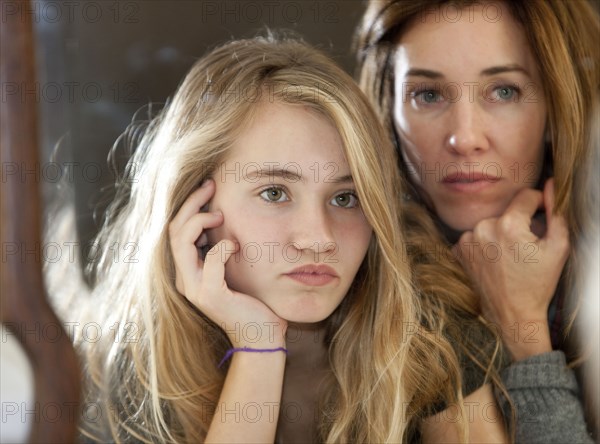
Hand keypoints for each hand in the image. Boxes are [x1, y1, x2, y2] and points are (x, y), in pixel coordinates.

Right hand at [169, 180, 286, 347]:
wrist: (260, 337)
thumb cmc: (251, 302)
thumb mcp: (232, 269)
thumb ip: (222, 249)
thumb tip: (224, 218)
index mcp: (188, 272)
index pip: (176, 231)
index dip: (189, 206)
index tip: (208, 188)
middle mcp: (185, 279)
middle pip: (174, 230)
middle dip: (191, 203)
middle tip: (211, 185)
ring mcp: (195, 288)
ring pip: (182, 241)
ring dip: (200, 220)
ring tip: (220, 214)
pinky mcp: (211, 295)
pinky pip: (211, 261)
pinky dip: (223, 247)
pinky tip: (236, 244)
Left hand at [454, 179, 569, 359]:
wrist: (512, 313)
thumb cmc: (538, 283)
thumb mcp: (558, 247)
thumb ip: (556, 212)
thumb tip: (552, 184)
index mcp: (508, 225)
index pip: (526, 195)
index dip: (538, 204)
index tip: (541, 218)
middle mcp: (483, 228)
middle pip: (507, 211)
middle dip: (518, 222)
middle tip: (525, 246)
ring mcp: (467, 240)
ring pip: (490, 223)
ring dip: (499, 232)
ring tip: (509, 256)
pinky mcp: (458, 250)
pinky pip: (476, 236)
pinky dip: (485, 244)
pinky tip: (494, 260)